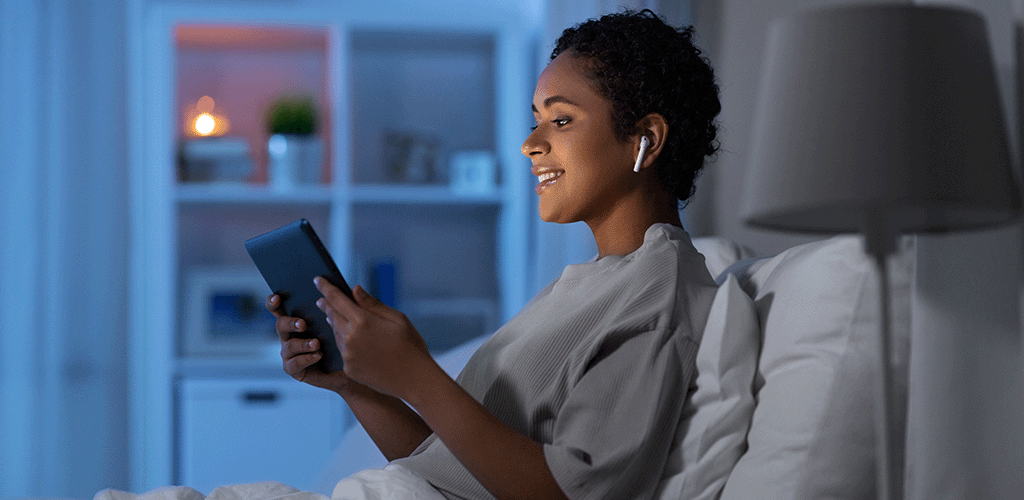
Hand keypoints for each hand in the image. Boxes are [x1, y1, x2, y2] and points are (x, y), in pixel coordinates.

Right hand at [266, 293, 357, 394]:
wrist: (348, 369)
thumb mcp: (347, 322)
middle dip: (290, 322)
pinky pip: (294, 364)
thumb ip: (350, 306)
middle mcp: (289, 335)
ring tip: (317, 343)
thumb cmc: (344, 342)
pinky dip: (306, 358)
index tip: (277, 297)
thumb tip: (356, 288)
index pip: (280, 308)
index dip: (274, 302)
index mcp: (297, 319)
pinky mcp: (294, 369)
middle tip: (303, 324)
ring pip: (288, 345)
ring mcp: (289, 353)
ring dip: (302, 343)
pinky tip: (318, 355)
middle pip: (280, 324)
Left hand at [314, 278, 434, 398]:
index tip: (317, 280)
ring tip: (336, 317)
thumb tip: (355, 290)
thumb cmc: (411, 346)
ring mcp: (348, 355)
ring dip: (335, 324)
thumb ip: (373, 304)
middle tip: (322, 300)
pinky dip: (345, 343)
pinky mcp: (349, 369)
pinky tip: (350, 341)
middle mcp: (350, 337)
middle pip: (332, 316)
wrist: (415, 380)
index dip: (325, 288)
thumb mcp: (397, 319)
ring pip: (336, 334)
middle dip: (327, 306)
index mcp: (363, 321)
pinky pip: (343, 351)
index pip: (337, 299)